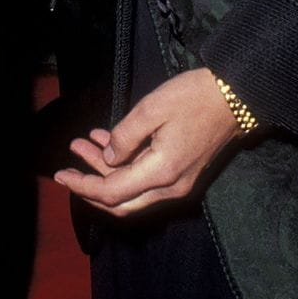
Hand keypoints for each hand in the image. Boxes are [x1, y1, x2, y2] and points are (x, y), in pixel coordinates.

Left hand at [53, 69, 241, 216]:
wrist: (236, 97)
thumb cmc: (193, 98)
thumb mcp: (151, 109)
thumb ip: (124, 136)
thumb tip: (107, 159)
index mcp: (161, 173)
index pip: (112, 193)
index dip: (83, 186)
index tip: (60, 174)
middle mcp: (170, 188)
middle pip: (121, 201)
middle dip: (90, 183)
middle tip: (68, 164)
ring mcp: (179, 183)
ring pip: (132, 189)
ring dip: (105, 170)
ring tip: (81, 143)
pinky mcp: (183, 173)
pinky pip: (146, 178)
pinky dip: (124, 164)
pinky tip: (106, 140)